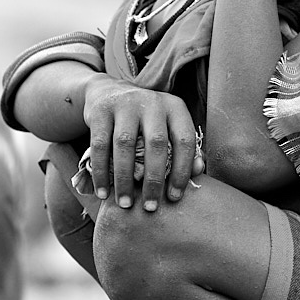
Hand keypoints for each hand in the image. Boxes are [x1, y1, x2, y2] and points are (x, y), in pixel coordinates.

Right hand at [82, 75, 202, 211]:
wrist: (109, 92)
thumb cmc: (145, 120)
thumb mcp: (167, 127)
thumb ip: (182, 148)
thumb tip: (199, 170)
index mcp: (175, 107)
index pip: (185, 140)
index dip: (182, 171)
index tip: (174, 198)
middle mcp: (153, 102)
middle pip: (156, 144)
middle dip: (153, 180)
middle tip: (150, 207)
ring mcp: (125, 103)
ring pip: (125, 145)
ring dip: (124, 179)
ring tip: (125, 204)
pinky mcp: (100, 110)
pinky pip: (100, 145)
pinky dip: (101, 172)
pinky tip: (102, 192)